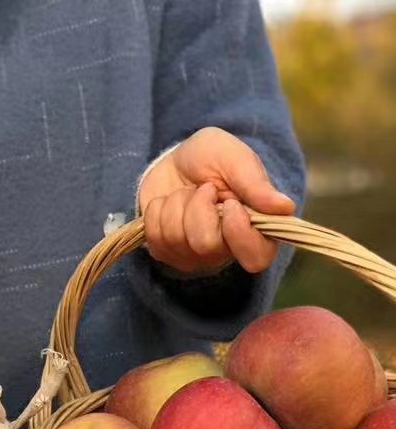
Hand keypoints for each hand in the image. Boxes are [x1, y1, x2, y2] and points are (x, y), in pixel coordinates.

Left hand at [138, 127, 295, 274]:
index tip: (230, 204)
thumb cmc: (211, 159)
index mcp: (256, 230)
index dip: (239, 233)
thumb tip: (285, 208)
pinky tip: (169, 203)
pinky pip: (155, 238)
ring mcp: (193, 256)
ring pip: (176, 239)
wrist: (175, 162)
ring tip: (187, 193)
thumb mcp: (234, 158)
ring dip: (176, 204)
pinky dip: (157, 211)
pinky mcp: (166, 254)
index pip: (257, 257)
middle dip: (197, 207)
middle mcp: (226, 250)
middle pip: (205, 245)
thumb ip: (256, 183)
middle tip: (204, 189)